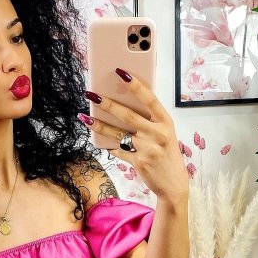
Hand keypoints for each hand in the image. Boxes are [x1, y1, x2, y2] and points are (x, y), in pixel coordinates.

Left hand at [79, 71, 189, 202]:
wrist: (173, 184)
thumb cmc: (167, 155)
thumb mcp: (166, 134)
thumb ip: (150, 121)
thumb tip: (124, 106)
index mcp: (166, 122)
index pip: (150, 99)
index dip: (135, 85)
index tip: (121, 73)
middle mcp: (158, 134)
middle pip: (128, 116)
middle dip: (108, 104)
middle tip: (92, 94)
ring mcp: (148, 149)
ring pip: (118, 133)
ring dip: (99, 125)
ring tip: (84, 117)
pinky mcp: (139, 163)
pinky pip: (119, 151)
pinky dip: (111, 147)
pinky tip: (103, 143)